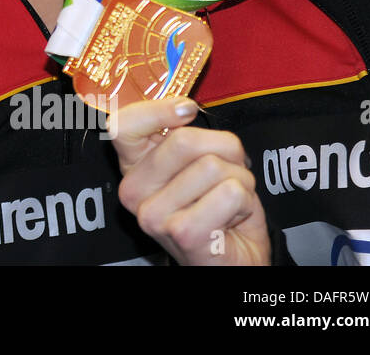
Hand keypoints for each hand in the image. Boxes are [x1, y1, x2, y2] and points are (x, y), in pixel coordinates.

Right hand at [108, 98, 269, 264]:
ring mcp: (153, 215)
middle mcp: (132, 191)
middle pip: (184, 141)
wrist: (235, 260)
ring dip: (240, 180)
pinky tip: (232, 219)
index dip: (157, 110)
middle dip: (225, 152)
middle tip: (226, 175)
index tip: (187, 110)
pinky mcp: (182, 232)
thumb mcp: (195, 164)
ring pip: (214, 166)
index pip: (122, 126)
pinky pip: (231, 192)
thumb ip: (183, 136)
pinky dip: (246, 202)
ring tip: (229, 201)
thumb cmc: (218, 208)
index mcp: (132, 168)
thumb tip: (184, 109)